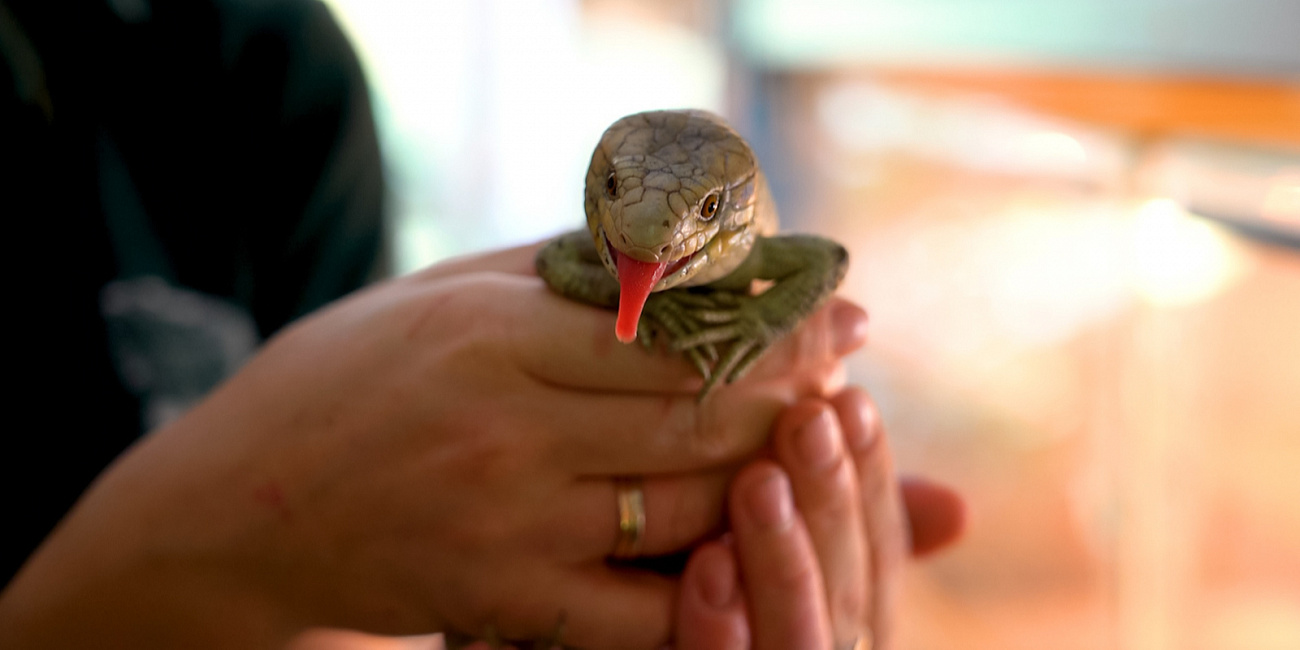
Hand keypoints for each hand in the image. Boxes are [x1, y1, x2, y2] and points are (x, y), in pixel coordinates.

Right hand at [0, 242, 867, 649]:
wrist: (241, 503)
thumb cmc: (349, 377)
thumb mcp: (443, 291)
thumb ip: (562, 272)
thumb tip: (685, 253)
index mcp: (498, 336)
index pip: (679, 333)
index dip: (778, 330)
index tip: (842, 321)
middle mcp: (509, 432)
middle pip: (701, 422)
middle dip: (792, 402)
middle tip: (843, 385)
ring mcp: (508, 526)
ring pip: (687, 513)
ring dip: (765, 485)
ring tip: (811, 454)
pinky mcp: (498, 599)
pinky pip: (637, 611)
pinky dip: (707, 586)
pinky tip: (748, 551)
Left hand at [676, 388, 964, 649]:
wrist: (587, 630)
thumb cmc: (660, 588)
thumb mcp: (759, 546)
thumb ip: (830, 516)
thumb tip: (958, 505)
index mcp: (841, 623)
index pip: (877, 553)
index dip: (872, 479)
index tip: (852, 396)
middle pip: (847, 596)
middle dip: (832, 504)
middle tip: (809, 417)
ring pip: (798, 642)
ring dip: (783, 560)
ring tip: (758, 479)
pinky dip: (721, 633)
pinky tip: (707, 566)